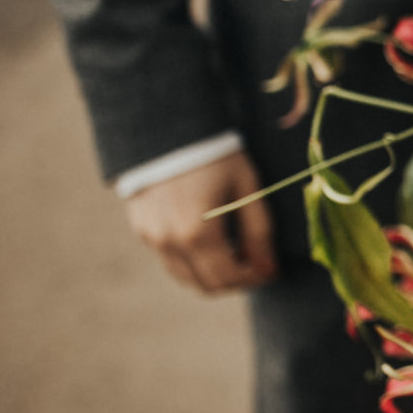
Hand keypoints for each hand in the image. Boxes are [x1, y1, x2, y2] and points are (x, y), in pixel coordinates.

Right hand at [125, 151, 277, 294]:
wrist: (167, 128)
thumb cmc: (216, 155)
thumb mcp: (246, 187)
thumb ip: (258, 231)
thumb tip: (269, 268)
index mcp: (198, 234)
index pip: (229, 278)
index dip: (255, 278)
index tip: (271, 269)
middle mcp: (170, 243)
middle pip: (207, 285)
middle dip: (236, 280)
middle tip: (256, 263)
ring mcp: (151, 239)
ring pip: (186, 277)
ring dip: (213, 274)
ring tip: (235, 250)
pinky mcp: (142, 230)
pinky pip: (170, 260)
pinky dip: (193, 261)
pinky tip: (210, 239)